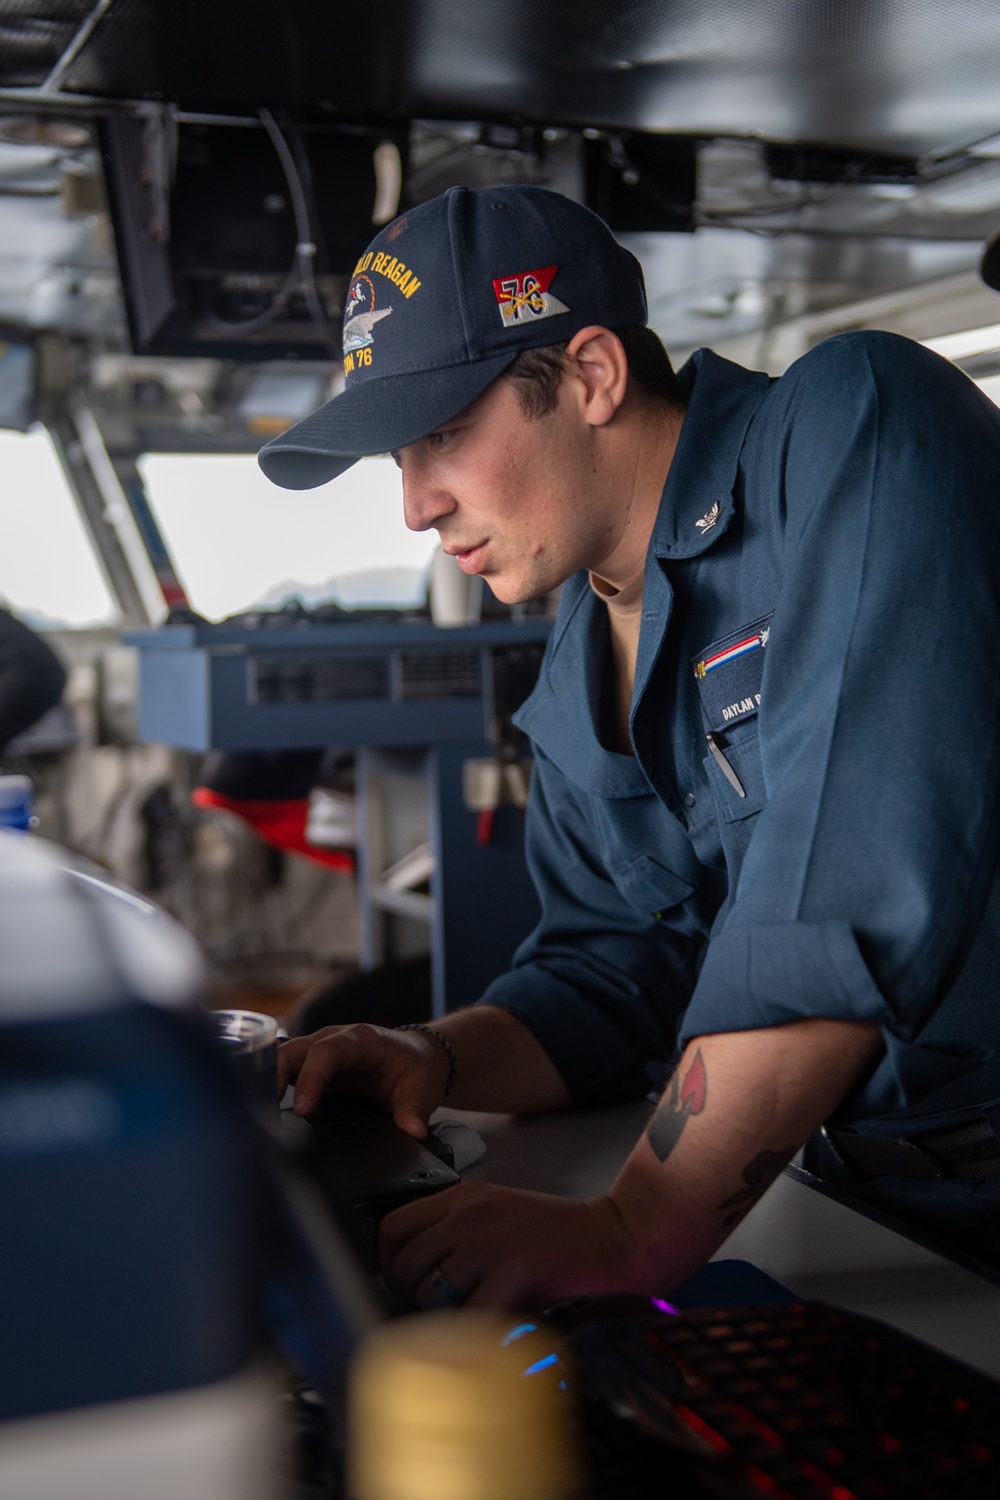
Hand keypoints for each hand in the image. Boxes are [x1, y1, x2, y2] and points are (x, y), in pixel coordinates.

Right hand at [277, 1023, 450, 1137]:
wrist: (419, 1058)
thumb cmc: (416, 1068)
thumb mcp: (421, 1090)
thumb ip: (414, 1111)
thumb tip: (413, 1131)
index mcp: (360, 1040)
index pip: (326, 1052)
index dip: (310, 1078)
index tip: (302, 1108)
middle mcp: (335, 1039)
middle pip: (294, 1050)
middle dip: (274, 1076)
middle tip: (263, 1112)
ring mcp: (320, 1050)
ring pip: (283, 1057)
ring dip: (267, 1081)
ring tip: (255, 1113)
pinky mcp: (313, 1066)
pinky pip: (286, 1069)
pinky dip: (271, 1084)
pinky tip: (261, 1108)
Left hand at [379, 1182, 644, 1309]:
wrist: (615, 1239)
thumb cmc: (559, 1234)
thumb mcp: (499, 1212)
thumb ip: (456, 1230)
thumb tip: (413, 1270)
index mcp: (463, 1197)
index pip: (393, 1227)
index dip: (390, 1262)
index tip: (405, 1282)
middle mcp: (468, 1215)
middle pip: (403, 1264)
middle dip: (412, 1295)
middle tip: (439, 1307)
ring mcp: (488, 1245)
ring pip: (429, 1293)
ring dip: (444, 1315)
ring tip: (473, 1314)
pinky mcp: (511, 1275)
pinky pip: (466, 1317)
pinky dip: (476, 1331)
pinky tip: (495, 1324)